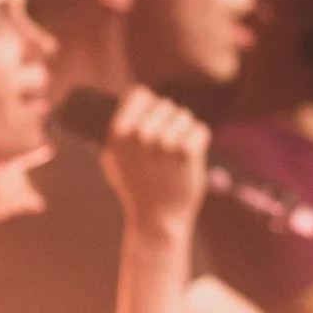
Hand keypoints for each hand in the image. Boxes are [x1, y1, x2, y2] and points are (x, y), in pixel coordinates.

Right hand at [98, 86, 210, 235]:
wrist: (157, 219)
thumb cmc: (135, 188)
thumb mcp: (113, 160)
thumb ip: (117, 131)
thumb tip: (125, 100)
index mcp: (118, 132)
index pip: (141, 94)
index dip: (149, 105)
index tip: (151, 120)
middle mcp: (139, 134)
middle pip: (165, 105)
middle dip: (167, 122)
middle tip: (163, 150)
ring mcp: (163, 141)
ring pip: (184, 117)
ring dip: (183, 133)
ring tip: (173, 157)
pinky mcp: (186, 151)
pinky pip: (200, 130)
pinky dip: (198, 142)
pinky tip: (187, 160)